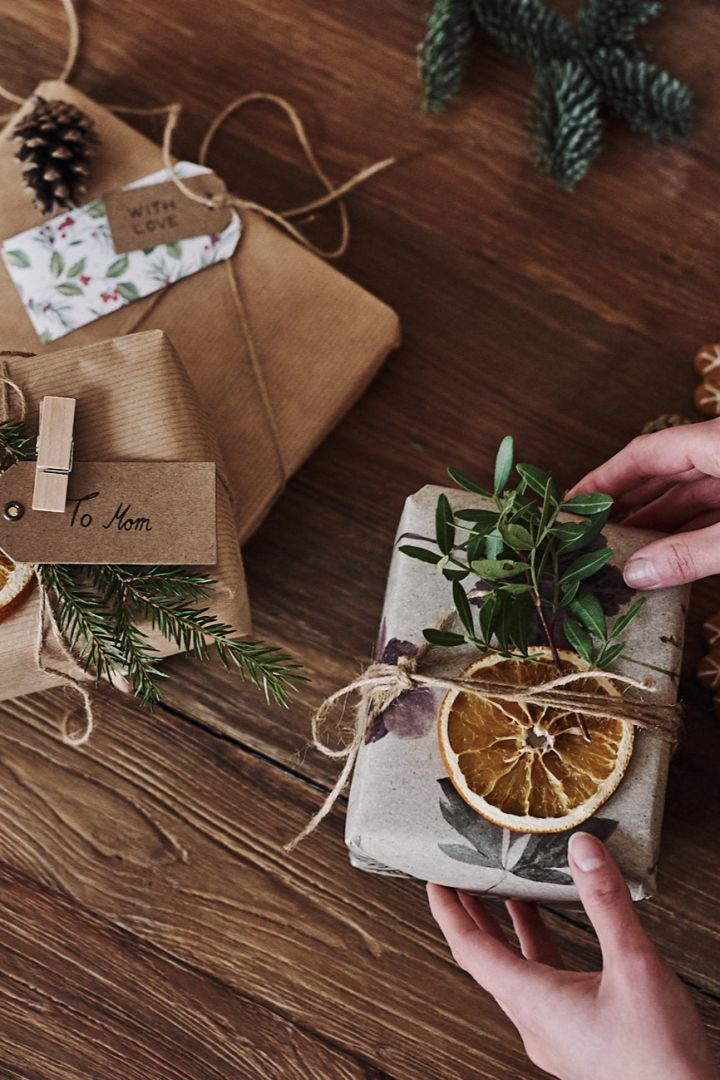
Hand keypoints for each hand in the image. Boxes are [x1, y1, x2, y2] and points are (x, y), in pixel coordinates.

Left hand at [427, 833, 716, 1079]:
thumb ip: (606, 903)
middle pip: (487, 961)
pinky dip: (539, 953)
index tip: (435, 881)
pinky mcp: (578, 1041)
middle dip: (472, 916)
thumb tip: (582, 848)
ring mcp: (556, 1036)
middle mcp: (535, 1023)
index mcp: (534, 1004)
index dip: (449, 912)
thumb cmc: (661, 1057)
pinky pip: (544, 987)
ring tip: (504, 892)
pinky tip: (555, 933)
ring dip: (507, 933)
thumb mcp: (634, 966)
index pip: (471, 950)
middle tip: (460, 878)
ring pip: (517, 974)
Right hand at [566, 419, 719, 588]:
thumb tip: (637, 573)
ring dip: (658, 524)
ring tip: (624, 552)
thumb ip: (689, 553)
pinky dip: (690, 531)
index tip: (573, 500)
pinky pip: (713, 510)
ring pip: (689, 495)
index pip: (645, 454)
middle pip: (662, 474)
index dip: (605, 478)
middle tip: (592, 532)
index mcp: (717, 443)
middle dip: (626, 505)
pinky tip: (668, 556)